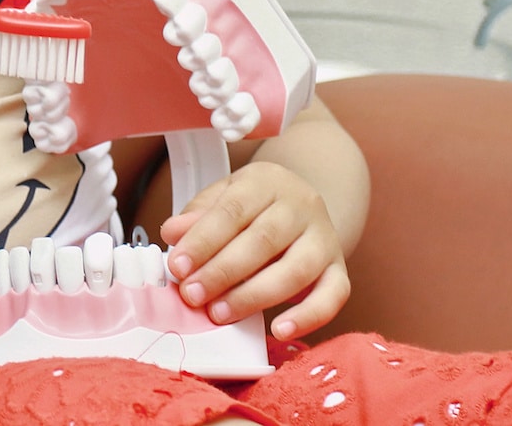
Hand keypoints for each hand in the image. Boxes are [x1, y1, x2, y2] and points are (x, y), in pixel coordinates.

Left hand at [161, 160, 350, 340]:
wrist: (302, 206)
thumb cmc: (253, 206)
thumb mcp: (223, 197)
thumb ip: (198, 215)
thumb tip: (173, 232)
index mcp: (266, 182)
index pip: (232, 211)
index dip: (203, 241)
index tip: (178, 268)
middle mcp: (302, 206)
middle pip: (263, 241)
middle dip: (222, 272)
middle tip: (193, 296)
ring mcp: (325, 239)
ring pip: (295, 270)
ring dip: (254, 296)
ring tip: (220, 313)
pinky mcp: (339, 269)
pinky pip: (333, 295)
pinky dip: (308, 316)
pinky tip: (279, 330)